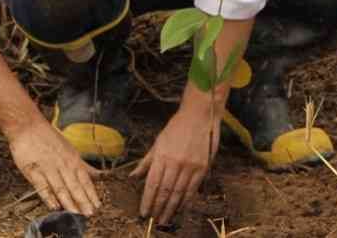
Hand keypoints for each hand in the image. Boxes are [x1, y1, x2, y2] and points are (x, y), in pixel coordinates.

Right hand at [8, 119, 101, 215]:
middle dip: (83, 201)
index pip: (85, 180)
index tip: (97, 206)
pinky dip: (48, 197)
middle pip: (74, 186)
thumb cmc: (49, 138)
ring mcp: (48, 168)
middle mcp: (62, 165)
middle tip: (89, 214)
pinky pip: (42, 186)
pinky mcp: (33, 171)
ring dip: (69, 202)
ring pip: (60, 188)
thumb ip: (83, 165)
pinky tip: (54, 206)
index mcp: (72, 160)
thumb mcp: (70, 150)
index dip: (91, 193)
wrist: (28, 127)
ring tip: (76, 214)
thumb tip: (98, 175)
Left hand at [131, 99, 220, 225]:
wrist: (199, 115)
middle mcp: (176, 162)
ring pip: (179, 192)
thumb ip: (146, 161)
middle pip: (165, 191)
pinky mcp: (203, 167)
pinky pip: (193, 188)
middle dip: (159, 208)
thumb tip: (133, 177)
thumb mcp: (157, 142)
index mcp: (162, 155)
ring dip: (172, 208)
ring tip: (166, 218)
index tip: (144, 212)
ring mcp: (190, 165)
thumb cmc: (176, 127)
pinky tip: (181, 207)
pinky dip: (186, 200)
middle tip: (155, 220)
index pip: (152, 184)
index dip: (147, 200)